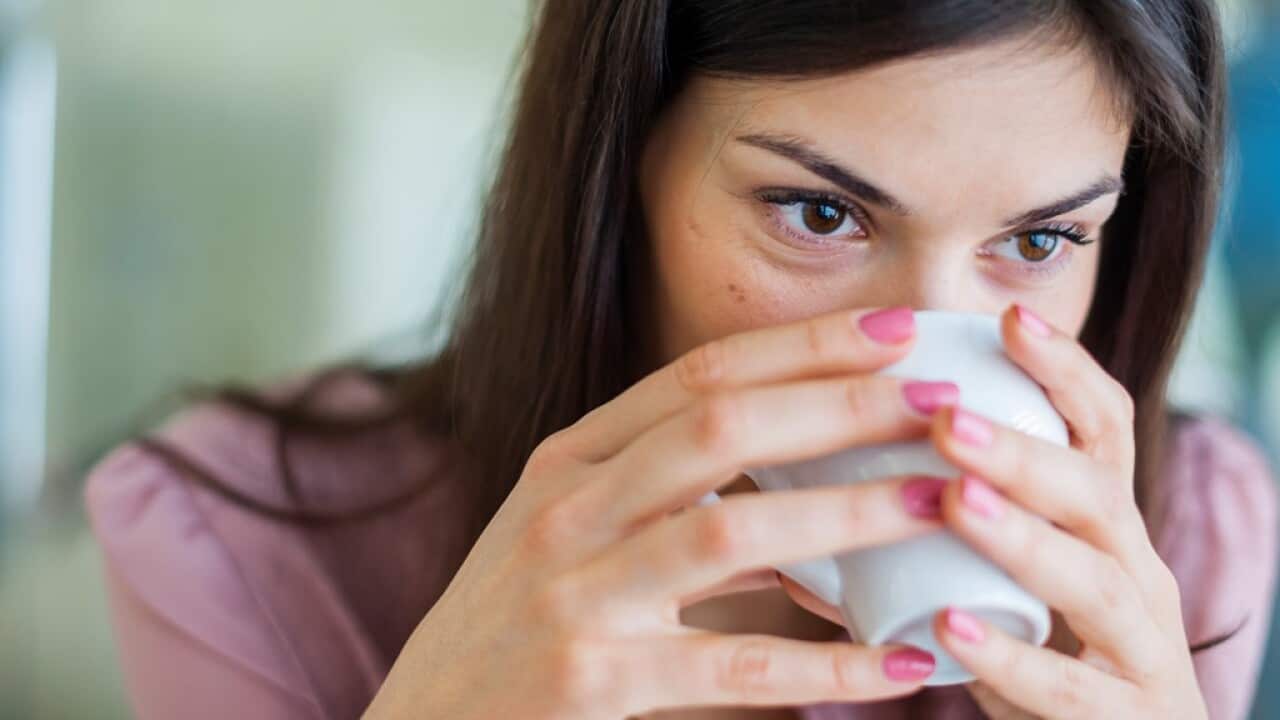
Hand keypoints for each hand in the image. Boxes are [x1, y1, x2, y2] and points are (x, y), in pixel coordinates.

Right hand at [365, 307, 958, 718]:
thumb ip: (677, 506)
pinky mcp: (588, 681)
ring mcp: (572, 592)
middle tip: (943, 396)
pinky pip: (733, 664)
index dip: (804, 346)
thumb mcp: (575, 538)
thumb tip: (821, 499)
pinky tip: (902, 666)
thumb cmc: (515, 630)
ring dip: (848, 512)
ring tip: (943, 502)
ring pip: (730, 529)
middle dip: (840, 403)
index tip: (897, 328)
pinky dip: (828, 666)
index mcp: (571, 459)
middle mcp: (567, 508)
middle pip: (720, 428)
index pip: (699, 375)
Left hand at [925, 304, 1204, 718]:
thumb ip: (928, 535)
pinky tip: (947, 628)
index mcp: (1105, 525)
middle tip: (943, 418)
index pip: (1102, 427)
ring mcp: (1143, 646)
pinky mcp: (1129, 717)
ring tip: (953, 500)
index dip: (1065, 369)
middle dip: (1020, 451)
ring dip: (1021, 537)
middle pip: (1096, 492)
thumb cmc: (1050, 655)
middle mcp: (1136, 570)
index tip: (1008, 316)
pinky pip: (1071, 689)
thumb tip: (803, 489)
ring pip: (1096, 581)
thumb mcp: (1007, 580)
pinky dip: (1007, 657)